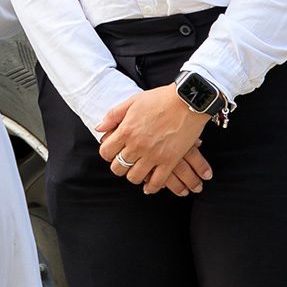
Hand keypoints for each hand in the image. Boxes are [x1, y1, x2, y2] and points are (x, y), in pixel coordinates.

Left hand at [96, 87, 213, 191]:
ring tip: (138, 171)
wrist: (187, 101)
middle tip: (125, 163)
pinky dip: (152, 187)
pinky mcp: (170, 160)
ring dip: (134, 176)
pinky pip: (157, 182)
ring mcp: (153, 154)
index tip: (113, 153)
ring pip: (135, 177)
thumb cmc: (160, 99)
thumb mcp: (132, 101)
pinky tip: (150, 186)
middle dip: (119, 167)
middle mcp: (137, 145)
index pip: (106, 152)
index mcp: (126, 130)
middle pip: (118, 168)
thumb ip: (113, 116)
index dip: (107, 154)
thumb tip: (99, 129)